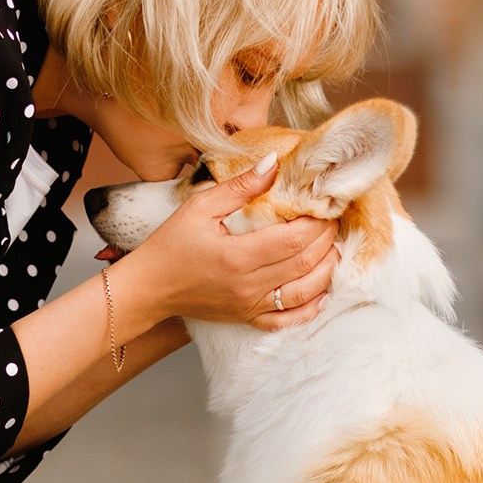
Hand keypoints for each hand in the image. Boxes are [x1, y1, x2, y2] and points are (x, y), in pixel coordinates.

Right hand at [110, 156, 338, 333]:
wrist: (149, 288)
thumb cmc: (170, 245)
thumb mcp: (200, 207)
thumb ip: (240, 186)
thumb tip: (273, 163)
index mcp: (237, 256)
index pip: (294, 240)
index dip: (317, 223)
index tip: (325, 206)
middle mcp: (248, 285)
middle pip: (305, 263)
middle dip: (326, 241)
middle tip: (333, 221)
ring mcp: (249, 305)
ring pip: (304, 293)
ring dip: (326, 271)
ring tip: (334, 249)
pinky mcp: (247, 318)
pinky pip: (287, 320)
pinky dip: (311, 308)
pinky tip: (322, 292)